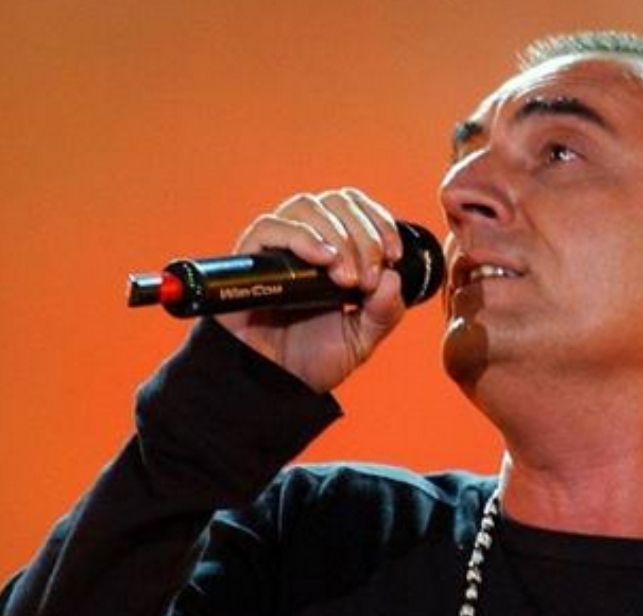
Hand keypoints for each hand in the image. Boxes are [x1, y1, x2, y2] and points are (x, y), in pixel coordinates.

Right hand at [215, 188, 406, 392]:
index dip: (378, 220)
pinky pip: (268, 227)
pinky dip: (300, 237)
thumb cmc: (313, 360)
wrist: (275, 387)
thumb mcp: (362, 338)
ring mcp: (275, 248)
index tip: (394, 255)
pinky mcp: (248, 261)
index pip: (355, 206)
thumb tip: (394, 278)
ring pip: (306, 207)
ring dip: (337, 236)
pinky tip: (322, 261)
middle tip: (369, 277)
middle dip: (363, 235)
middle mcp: (304, 241)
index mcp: (333, 249)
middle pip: (335, 202)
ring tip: (347, 279)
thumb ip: (384, 311)